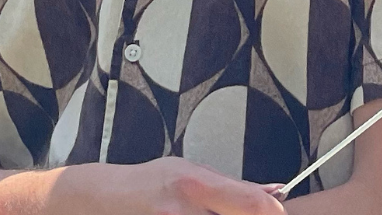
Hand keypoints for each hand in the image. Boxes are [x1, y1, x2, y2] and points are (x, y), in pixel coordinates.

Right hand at [64, 158, 284, 214]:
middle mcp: (182, 214)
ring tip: (213, 214)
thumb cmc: (148, 181)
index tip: (281, 214)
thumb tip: (277, 192)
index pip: (251, 204)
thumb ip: (232, 186)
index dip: (274, 213)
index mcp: (193, 186)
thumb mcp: (188, 170)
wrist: (101, 201)